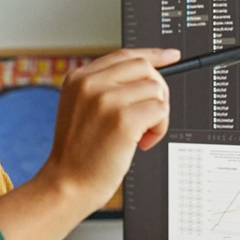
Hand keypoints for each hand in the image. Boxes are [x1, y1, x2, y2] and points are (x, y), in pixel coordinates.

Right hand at [40, 49, 176, 206]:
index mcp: (79, 78)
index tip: (172, 56)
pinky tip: (142, 143)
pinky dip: (159, 129)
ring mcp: (106, 100)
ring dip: (158, 116)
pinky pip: (160, 110)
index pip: (125, 55)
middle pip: (145, 68)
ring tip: (140, 135)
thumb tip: (148, 76)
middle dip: (157, 92)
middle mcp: (90, 84)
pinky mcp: (123, 120)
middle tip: (149, 118)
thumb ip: (105, 88)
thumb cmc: (79, 153)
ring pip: (156, 90)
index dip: (153, 55)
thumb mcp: (81, 109)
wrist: (67, 184)